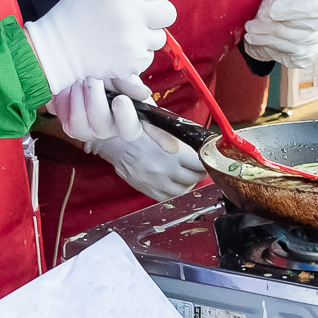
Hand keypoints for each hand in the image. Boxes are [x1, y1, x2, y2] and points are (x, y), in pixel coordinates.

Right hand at [24, 0, 175, 90]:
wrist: (58, 47)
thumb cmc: (77, 9)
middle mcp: (131, 13)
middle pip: (169, 12)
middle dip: (156, 14)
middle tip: (137, 18)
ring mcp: (134, 40)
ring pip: (160, 37)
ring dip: (145, 36)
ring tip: (121, 35)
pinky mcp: (133, 61)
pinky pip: (148, 56)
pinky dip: (136, 54)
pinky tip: (117, 49)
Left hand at [48, 76, 142, 144]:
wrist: (83, 76)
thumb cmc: (109, 81)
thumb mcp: (123, 78)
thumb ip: (131, 85)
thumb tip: (144, 94)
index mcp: (129, 122)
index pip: (130, 128)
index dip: (125, 115)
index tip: (120, 99)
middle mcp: (109, 132)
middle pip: (100, 121)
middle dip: (94, 93)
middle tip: (91, 76)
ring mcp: (89, 133)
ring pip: (80, 119)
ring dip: (78, 93)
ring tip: (80, 78)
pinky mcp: (71, 129)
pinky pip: (67, 116)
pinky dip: (67, 98)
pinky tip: (71, 87)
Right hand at [88, 120, 207, 200]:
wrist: (110, 139)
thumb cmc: (132, 126)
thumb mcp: (158, 119)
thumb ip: (177, 127)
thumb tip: (194, 131)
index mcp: (173, 151)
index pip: (200, 163)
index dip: (206, 160)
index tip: (207, 157)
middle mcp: (166, 169)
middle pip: (194, 178)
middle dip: (199, 172)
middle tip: (199, 166)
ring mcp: (156, 181)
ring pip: (182, 191)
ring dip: (188, 184)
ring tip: (188, 176)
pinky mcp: (147, 188)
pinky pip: (167, 197)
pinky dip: (174, 192)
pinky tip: (174, 183)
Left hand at [243, 0, 317, 71]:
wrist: (280, 20)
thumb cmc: (287, 0)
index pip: (317, 8)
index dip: (294, 10)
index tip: (273, 10)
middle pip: (301, 28)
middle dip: (273, 24)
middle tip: (256, 19)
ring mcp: (317, 44)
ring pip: (291, 43)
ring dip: (266, 36)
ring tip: (252, 28)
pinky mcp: (305, 58)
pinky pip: (286, 54)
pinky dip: (268, 46)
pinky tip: (261, 38)